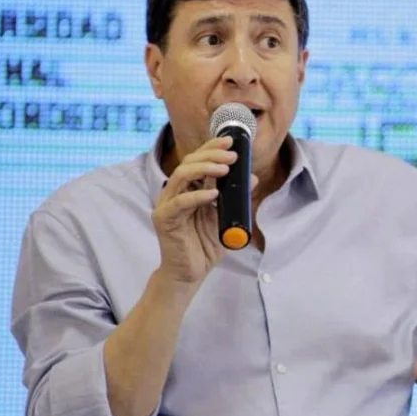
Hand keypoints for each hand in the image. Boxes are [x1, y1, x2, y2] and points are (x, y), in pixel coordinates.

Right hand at [151, 136, 257, 284]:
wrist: (190, 273)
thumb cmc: (205, 246)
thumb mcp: (227, 217)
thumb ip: (237, 198)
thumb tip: (252, 178)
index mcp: (188, 189)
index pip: (197, 161)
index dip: (212, 148)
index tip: (231, 142)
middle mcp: (175, 193)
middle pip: (188, 163)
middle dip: (211, 155)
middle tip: (232, 155)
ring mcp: (167, 205)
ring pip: (181, 176)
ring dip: (204, 169)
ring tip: (225, 169)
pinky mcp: (164, 219)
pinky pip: (180, 203)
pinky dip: (197, 196)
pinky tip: (213, 194)